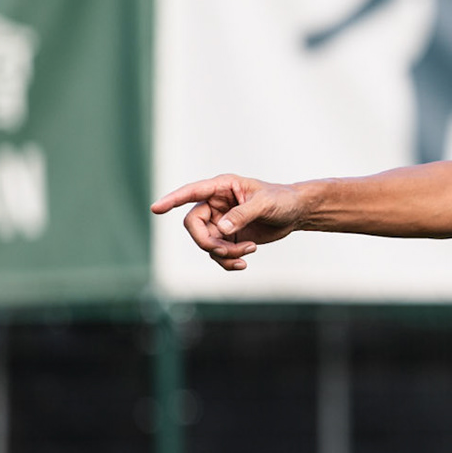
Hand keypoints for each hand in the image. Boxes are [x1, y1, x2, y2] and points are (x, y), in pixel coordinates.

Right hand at [151, 174, 305, 270]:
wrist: (295, 213)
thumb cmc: (281, 200)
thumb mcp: (265, 203)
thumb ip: (242, 215)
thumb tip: (222, 229)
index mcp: (221, 187)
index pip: (191, 193)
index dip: (172, 200)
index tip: (156, 208)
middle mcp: (216, 204)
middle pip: (193, 226)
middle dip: (207, 242)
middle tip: (227, 249)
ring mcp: (220, 222)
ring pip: (206, 243)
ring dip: (223, 254)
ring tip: (248, 251)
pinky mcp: (228, 238)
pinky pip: (217, 254)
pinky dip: (228, 261)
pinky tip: (244, 264)